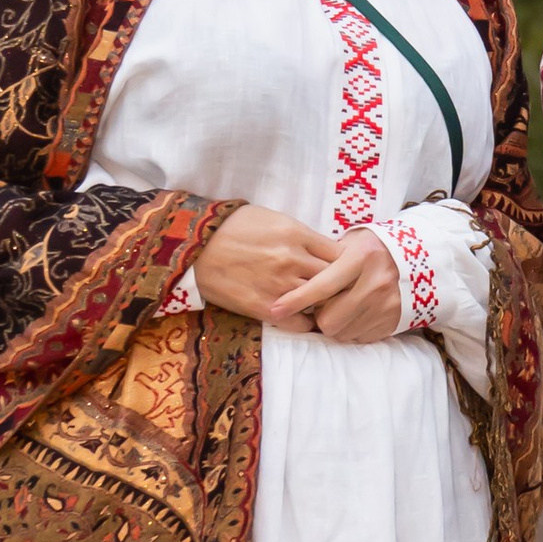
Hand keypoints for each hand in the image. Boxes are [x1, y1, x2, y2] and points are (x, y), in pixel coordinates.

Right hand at [193, 206, 345, 326]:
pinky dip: (305, 322)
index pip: (341, 255)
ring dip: (323, 306)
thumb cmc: (233, 228)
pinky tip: (302, 317)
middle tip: (340, 292)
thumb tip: (327, 249)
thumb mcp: (273, 218)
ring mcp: (280, 285)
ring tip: (321, 306)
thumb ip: (302, 235)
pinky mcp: (264, 307)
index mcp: (297, 234)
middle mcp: (292, 260)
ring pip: (320, 303)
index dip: (347, 265)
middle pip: (336, 280)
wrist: (195, 247)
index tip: (345, 271)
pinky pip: (300, 323)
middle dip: (340, 287)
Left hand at [271, 230, 408, 343]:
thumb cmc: (374, 248)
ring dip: (334, 324)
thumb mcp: (352, 243)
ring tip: (341, 307)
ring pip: (341, 332)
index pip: (321, 286)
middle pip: (328, 319)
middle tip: (320, 305)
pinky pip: (358, 337)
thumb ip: (326, 259)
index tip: (276, 309)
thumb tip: (293, 279)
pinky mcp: (392, 321)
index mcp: (361, 258)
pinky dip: (352, 329)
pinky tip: (357, 313)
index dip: (295, 300)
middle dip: (318, 316)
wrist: (421, 259)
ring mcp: (386, 305)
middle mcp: (375, 283)